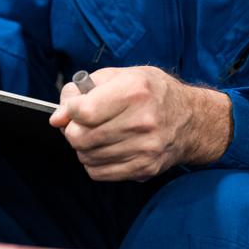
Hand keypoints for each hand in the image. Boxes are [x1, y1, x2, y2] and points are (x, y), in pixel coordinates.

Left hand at [48, 66, 232, 181]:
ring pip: (87, 157)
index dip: (69, 110)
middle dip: (72, 129)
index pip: (83, 111)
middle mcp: (142, 121)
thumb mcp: (122, 75)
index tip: (73, 106)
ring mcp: (145, 148)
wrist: (192, 120)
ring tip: (95, 133)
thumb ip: (85, 89)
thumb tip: (57, 116)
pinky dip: (93, 161)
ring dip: (83, 146)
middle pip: (81, 137)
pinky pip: (99, 173)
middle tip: (80, 123)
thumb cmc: (153, 92)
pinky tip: (104, 148)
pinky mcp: (145, 168)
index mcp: (135, 91)